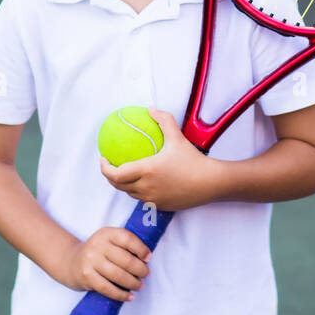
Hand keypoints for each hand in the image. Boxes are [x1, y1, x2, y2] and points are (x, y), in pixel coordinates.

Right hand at [61, 228, 151, 300]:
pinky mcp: (86, 276)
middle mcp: (97, 245)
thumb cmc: (97, 253)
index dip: (141, 249)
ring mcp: (90, 261)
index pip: (128, 238)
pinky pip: (108, 288)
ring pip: (119, 276)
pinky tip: (129, 296)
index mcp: (106, 233)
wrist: (71, 262)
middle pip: (126, 260)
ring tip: (139, 286)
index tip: (148, 258)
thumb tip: (146, 258)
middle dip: (141, 270)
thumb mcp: (108, 241)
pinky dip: (121, 294)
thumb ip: (124, 245)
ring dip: (133, 283)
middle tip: (146, 274)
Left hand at [100, 107, 220, 210]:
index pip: (115, 174)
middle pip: (118, 186)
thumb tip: (150, 108)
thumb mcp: (177, 136)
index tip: (104, 158)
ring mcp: (153, 199)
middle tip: (110, 165)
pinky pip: (143, 199)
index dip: (104, 168)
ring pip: (130, 193)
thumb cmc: (193, 159)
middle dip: (110, 176)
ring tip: (124, 172)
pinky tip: (143, 181)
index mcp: (146, 171)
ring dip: (124, 184)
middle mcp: (146, 187)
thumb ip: (163, 120)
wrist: (210, 182)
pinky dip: (138, 190)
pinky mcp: (160, 206)